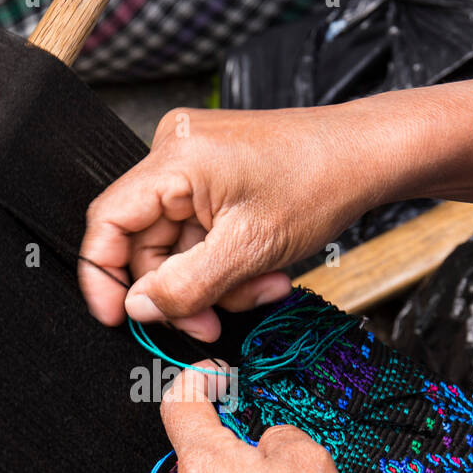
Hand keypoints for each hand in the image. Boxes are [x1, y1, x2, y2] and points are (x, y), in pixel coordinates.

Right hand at [79, 105, 386, 341]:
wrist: (368, 155)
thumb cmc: (321, 182)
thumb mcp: (250, 250)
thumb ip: (185, 285)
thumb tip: (138, 307)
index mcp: (175, 158)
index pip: (109, 221)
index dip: (104, 275)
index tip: (116, 316)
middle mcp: (175, 151)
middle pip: (146, 242)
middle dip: (182, 289)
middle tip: (213, 321)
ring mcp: (194, 163)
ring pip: (177, 246)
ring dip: (213, 281)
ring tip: (262, 286)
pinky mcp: (213, 177)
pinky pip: (199, 233)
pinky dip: (226, 261)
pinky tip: (262, 269)